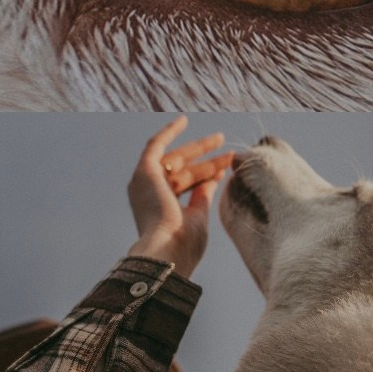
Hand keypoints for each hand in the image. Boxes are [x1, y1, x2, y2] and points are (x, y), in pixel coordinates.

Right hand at [127, 115, 233, 279]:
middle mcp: (149, 193)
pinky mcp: (145, 171)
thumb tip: (212, 180)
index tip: (224, 168)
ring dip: (199, 149)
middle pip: (182, 170)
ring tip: (221, 139)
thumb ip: (202, 196)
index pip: (186, 185)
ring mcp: (145, 181)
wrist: (167, 250)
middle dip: (205, 160)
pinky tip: (183, 120)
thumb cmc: (183, 243)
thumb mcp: (197, 215)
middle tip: (227, 149)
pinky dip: (169, 132)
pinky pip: (156, 144)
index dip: (206, 175)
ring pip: (177, 159)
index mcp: (160, 208)